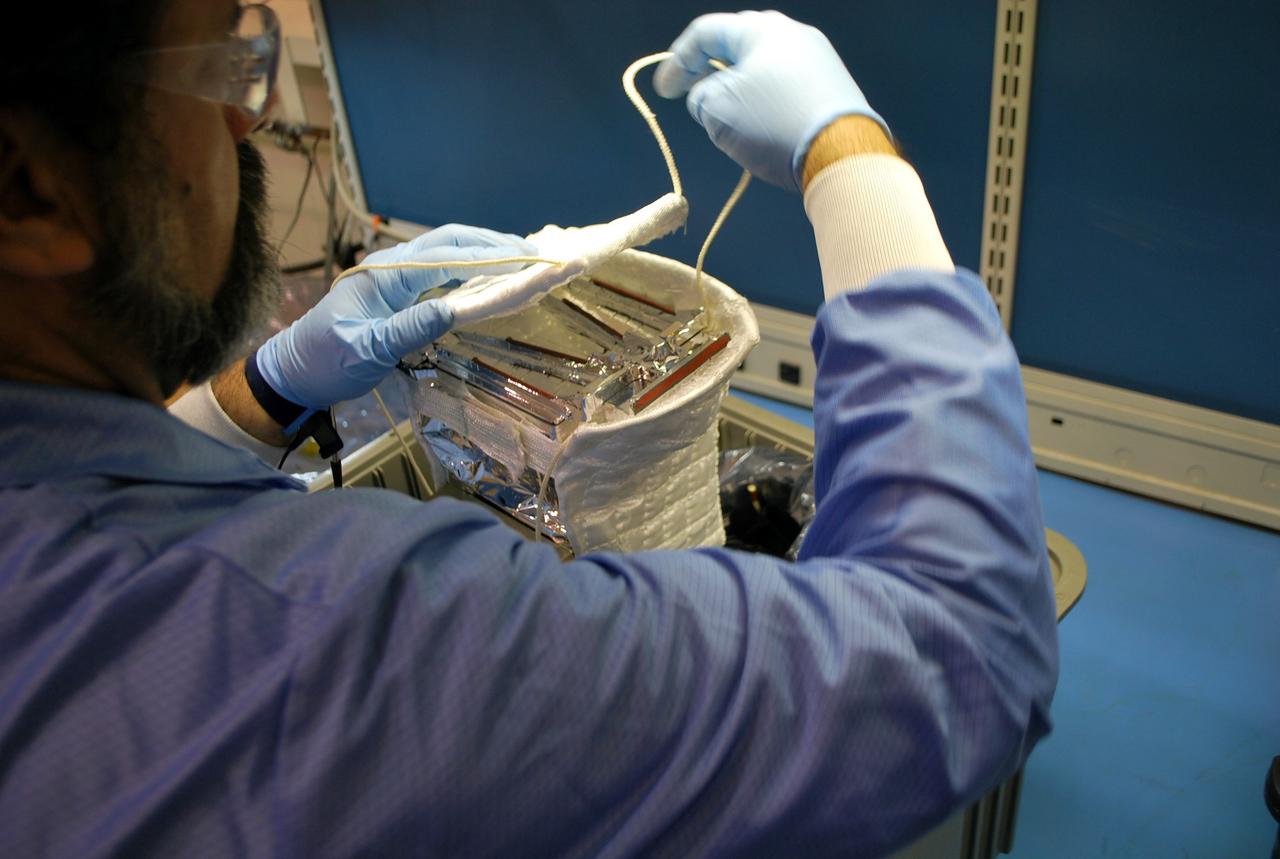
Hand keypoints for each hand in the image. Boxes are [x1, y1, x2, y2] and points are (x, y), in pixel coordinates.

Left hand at [256, 224, 535, 409]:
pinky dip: (470, 270)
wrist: (293, 372)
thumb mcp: (366, 350)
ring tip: (522, 259)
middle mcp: (392, 267)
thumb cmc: (324, 362)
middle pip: (451, 242)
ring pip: (447, 253)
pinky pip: (440, 273)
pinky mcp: (397, 293)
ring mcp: (395, 278)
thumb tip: (455, 311)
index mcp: (385, 274)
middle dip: (494, 244)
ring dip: (484, 253)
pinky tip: (490, 277)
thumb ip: (410, 328)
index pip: (447, 254)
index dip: (489, 255)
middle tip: (535, 254)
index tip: (526, 259)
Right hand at [653, 11, 887, 192]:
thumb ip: (701, 96)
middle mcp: (794, 34)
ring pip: (763, 70)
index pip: (706, 32)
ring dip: (739, 91)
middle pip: (737, 48)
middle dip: (710, 73)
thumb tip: (711, 95)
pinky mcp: (833, 87)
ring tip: (731, 121)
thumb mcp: (717, 110)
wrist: (841, 152)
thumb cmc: (773, 124)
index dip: (677, 61)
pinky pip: (787, 88)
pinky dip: (767, 103)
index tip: (664, 92)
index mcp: (762, 29)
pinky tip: (766, 128)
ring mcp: (818, 59)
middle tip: (696, 99)